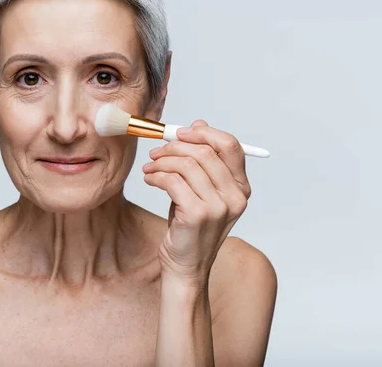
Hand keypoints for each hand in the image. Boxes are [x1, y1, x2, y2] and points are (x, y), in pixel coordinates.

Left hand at [142, 120, 251, 286]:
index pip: (230, 145)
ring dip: (161, 162)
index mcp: (241, 187)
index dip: (204, 133)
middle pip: (205, 151)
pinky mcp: (197, 214)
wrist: (186, 266)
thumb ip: (202, 161)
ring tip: (150, 168)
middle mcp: (235, 196)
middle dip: (175, 146)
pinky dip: (156, 176)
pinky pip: (172, 181)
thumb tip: (197, 125)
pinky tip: (149, 180)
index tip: (180, 133)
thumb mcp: (200, 190)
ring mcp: (218, 206)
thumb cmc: (190, 227)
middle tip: (156, 152)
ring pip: (186, 164)